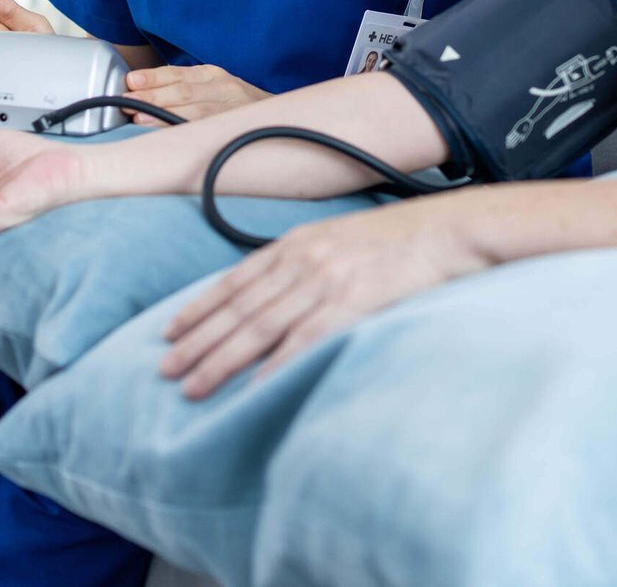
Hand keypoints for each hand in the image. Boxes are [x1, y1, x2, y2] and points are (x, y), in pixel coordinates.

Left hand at [121, 64, 270, 124]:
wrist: (277, 118)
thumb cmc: (235, 105)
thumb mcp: (212, 87)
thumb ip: (183, 89)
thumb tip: (141, 93)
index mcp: (213, 74)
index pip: (178, 73)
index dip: (153, 77)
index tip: (131, 81)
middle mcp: (223, 87)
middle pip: (183, 91)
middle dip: (152, 96)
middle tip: (127, 102)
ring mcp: (231, 108)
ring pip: (195, 110)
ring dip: (165, 114)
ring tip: (140, 118)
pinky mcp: (237, 126)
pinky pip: (208, 129)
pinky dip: (186, 131)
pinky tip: (168, 134)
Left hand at [159, 197, 488, 399]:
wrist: (451, 229)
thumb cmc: (403, 238)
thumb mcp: (344, 239)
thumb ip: (309, 262)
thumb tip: (281, 293)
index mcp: (298, 242)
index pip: (234, 280)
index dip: (198, 308)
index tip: (170, 331)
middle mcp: (303, 260)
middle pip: (237, 308)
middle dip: (197, 340)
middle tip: (165, 368)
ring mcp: (325, 281)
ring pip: (259, 327)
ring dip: (220, 360)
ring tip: (191, 386)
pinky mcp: (352, 302)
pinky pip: (303, 341)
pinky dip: (274, 366)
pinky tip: (252, 388)